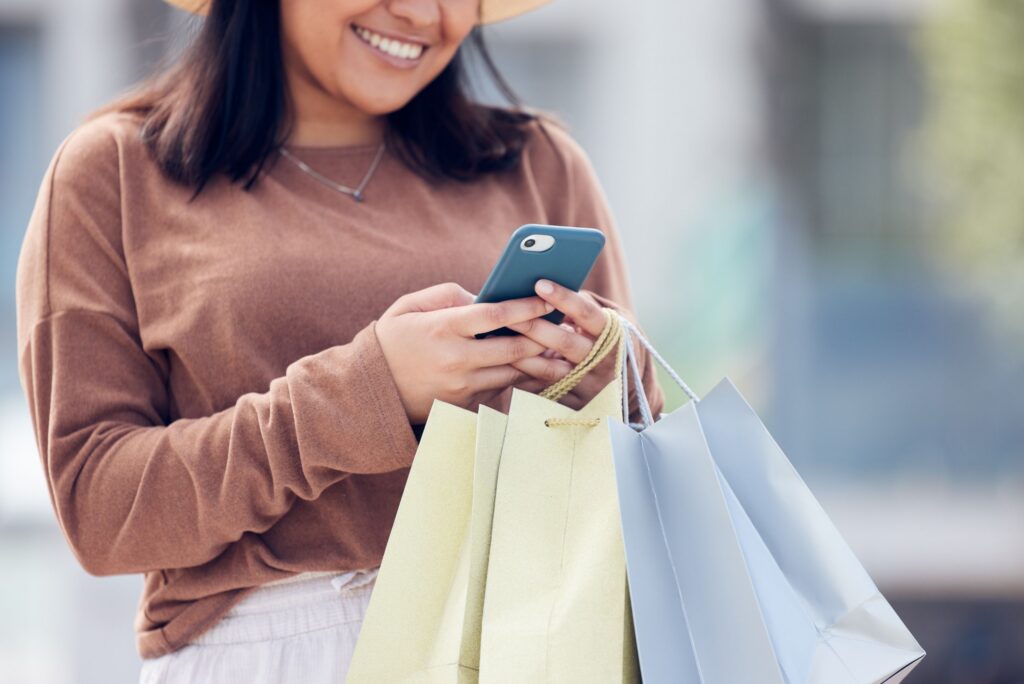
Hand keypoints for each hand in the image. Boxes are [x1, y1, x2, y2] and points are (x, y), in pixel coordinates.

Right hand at [375, 282, 554, 423]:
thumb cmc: (393, 340)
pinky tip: (536, 368)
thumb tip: (485, 296)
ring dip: (538, 362)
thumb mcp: (410, 306)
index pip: (496, 315)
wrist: (370, 390)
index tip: (549, 299)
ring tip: (560, 351)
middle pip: (513, 348)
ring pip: (512, 373)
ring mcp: (461, 387)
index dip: (527, 306)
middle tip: (565, 328)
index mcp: (443, 329)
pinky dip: (518, 378)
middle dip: (543, 337)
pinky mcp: (464, 405)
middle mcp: (455, 360)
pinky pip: (500, 389)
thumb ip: (448, 295)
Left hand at [505, 280, 617, 409]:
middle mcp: (603, 362)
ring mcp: (588, 386)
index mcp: (614, 336)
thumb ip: (589, 306)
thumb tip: (552, 293)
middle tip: (506, 313)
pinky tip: (500, 363)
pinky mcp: (574, 404)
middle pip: (564, 343)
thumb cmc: (615, 342)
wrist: (631, 388)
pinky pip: (544, 389)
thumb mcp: (617, 321)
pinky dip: (523, 376)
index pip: (587, 314)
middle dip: (533, 326)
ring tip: (496, 338)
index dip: (564, 298)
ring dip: (521, 354)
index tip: (540, 283)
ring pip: (550, 369)